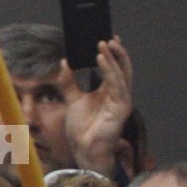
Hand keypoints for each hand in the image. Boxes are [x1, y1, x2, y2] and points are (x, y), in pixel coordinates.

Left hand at [64, 37, 133, 173]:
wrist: (83, 150)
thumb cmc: (81, 129)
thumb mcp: (72, 99)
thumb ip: (69, 82)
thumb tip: (64, 62)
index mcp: (109, 92)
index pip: (114, 68)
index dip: (112, 53)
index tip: (105, 38)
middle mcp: (118, 94)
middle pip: (122, 67)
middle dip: (117, 51)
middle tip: (108, 37)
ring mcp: (121, 101)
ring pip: (121, 73)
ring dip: (113, 57)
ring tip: (103, 43)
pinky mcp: (121, 108)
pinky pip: (116, 84)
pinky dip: (110, 70)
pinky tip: (101, 59)